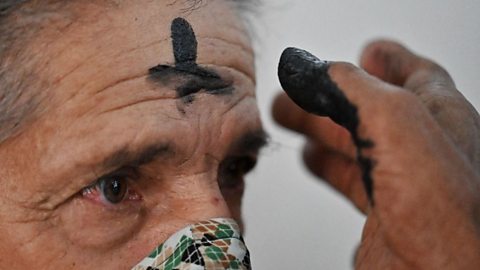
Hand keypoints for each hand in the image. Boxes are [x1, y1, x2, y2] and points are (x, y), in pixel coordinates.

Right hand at [272, 40, 479, 268]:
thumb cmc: (445, 217)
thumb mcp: (397, 125)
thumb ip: (357, 90)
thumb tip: (319, 68)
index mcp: (438, 119)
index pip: (414, 76)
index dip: (388, 60)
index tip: (368, 50)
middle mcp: (423, 152)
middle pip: (369, 111)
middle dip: (328, 96)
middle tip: (296, 90)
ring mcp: (402, 188)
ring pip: (355, 145)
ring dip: (320, 129)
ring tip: (290, 119)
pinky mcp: (383, 221)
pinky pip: (352, 183)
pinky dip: (328, 168)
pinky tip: (314, 163)